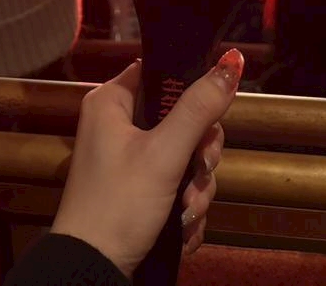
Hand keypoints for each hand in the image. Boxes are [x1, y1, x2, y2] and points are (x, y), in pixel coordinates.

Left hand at [51, 47, 243, 277]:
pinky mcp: (137, 190)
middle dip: (199, 156)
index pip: (162, 75)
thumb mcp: (164, 154)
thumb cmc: (120, 203)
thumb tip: (233, 61)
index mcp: (112, 102)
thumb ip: (199, 108)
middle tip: (198, 173)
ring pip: (183, 157)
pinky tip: (183, 225)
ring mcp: (128, 160)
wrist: (92, 272)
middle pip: (181, 120)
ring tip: (188, 212)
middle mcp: (118, 125)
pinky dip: (184, 205)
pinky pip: (175, 184)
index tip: (207, 122)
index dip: (191, 94)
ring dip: (195, 187)